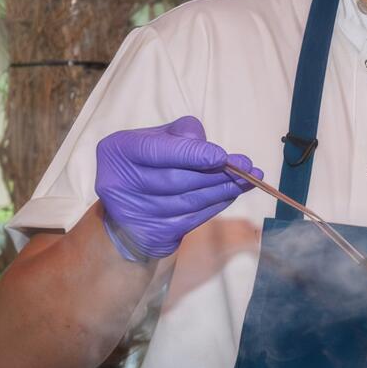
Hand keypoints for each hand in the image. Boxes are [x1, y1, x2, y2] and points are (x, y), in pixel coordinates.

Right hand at [94, 116, 261, 260]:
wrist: (129, 206)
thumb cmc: (148, 163)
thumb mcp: (157, 138)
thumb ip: (181, 134)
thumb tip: (208, 146)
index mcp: (118, 150)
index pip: (158, 152)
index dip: (192, 154)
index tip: (222, 156)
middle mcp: (120, 183)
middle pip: (176, 179)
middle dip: (216, 174)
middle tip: (247, 167)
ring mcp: (136, 212)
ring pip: (188, 201)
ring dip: (222, 190)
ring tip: (247, 180)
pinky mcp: (153, 233)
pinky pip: (192, 219)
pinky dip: (216, 205)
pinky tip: (232, 194)